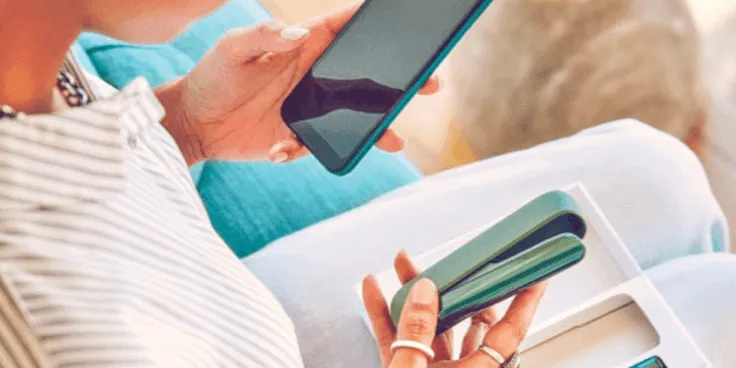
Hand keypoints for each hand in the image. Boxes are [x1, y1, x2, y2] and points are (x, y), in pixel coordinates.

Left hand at [164, 1, 440, 164]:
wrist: (194, 122)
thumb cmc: (212, 76)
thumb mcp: (233, 49)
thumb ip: (263, 37)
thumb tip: (299, 34)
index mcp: (303, 46)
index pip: (345, 29)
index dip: (374, 22)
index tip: (405, 20)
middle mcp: (314, 75)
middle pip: (366, 75)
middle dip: (399, 80)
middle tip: (429, 83)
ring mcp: (311, 108)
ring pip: (356, 116)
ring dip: (378, 127)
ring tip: (395, 141)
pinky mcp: (300, 136)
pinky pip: (319, 145)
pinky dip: (307, 151)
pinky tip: (282, 151)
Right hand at [362, 251, 546, 366]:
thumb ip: (418, 332)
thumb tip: (427, 291)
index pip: (507, 334)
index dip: (522, 303)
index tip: (535, 275)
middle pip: (462, 320)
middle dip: (451, 286)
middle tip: (448, 260)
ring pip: (427, 325)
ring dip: (412, 295)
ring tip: (402, 265)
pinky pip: (397, 339)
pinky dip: (384, 316)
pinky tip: (372, 292)